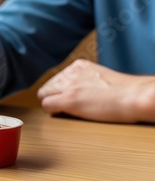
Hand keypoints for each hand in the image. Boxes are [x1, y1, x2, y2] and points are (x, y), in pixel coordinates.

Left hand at [37, 59, 154, 122]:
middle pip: (48, 86)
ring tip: (69, 110)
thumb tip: (77, 90)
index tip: (69, 97)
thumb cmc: (125, 92)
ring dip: (53, 103)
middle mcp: (71, 73)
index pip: (57, 79)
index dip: (60, 91)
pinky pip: (47, 104)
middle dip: (54, 97)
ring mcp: (69, 85)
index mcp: (79, 66)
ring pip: (44, 94)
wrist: (135, 96)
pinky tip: (65, 113)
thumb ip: (86, 80)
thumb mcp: (101, 77)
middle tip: (67, 106)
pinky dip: (53, 111)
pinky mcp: (69, 99)